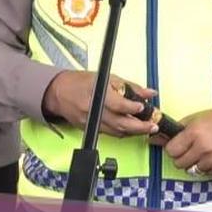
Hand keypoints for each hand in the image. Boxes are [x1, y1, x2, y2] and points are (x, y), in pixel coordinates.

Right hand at [42, 72, 157, 137]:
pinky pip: (110, 134)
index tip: (144, 107)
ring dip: (133, 132)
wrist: (59, 93)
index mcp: (97, 94)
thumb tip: (148, 93)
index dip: (132, 107)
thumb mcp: (107, 78)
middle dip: (139, 127)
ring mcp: (92, 122)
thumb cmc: (81, 82)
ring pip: (117, 132)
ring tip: (146, 129)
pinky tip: (132, 130)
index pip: (118, 104)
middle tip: (152, 126)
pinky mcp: (91, 130)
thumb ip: (129, 86)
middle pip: (120, 123)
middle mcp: (94, 110)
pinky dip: (123, 132)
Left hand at [162, 106, 211, 176]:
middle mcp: (203, 147)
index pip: (171, 151)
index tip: (177, 145)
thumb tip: (155, 139)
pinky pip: (205, 173)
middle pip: (179, 163)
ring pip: (191, 170)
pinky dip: (206, 166)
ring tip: (202, 151)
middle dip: (181, 156)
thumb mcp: (195, 119)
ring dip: (194, 162)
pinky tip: (211, 155)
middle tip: (189, 148)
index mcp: (194, 133)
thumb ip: (175, 131)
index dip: (172, 148)